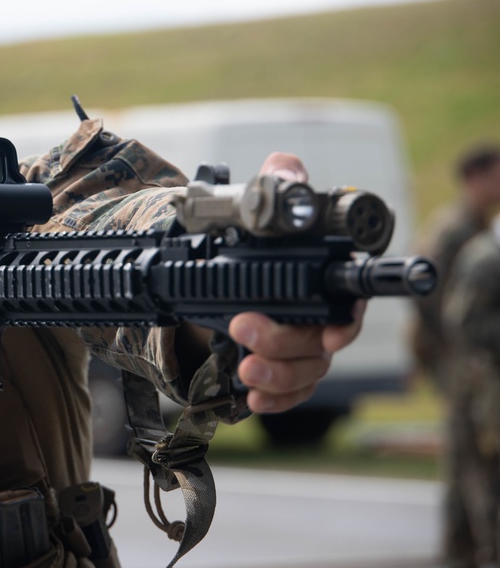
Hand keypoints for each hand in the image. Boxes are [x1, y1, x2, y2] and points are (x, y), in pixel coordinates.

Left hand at [229, 151, 365, 412]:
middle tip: (242, 327)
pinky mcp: (284, 366)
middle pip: (321, 341)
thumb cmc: (253, 236)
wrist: (216, 268)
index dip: (346, 322)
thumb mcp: (260, 203)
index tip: (332, 335)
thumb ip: (277, 179)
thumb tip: (285, 168)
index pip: (351, 302)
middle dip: (284, 341)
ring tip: (245, 369)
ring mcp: (305, 344)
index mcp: (325, 275)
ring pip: (307, 369)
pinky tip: (254, 399)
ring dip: (277, 374)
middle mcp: (323, 314)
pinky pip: (291, 391)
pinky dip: (275, 398)